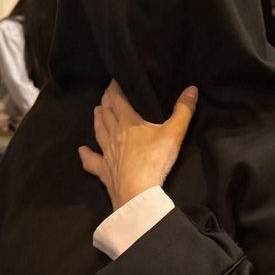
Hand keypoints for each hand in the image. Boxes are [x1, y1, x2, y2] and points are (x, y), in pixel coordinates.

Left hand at [79, 82, 197, 210]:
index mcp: (128, 123)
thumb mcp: (174, 133)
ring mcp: (106, 154)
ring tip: (96, 110)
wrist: (137, 193)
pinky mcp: (103, 171)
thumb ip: (183, 111)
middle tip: (106, 94)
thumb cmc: (154, 161)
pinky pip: (91, 161)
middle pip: (106, 114)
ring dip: (97, 119)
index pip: (118, 101)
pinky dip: (86, 155)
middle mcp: (113, 135)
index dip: (115, 89)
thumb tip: (192, 89)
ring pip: (98, 131)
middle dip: (106, 102)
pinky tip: (82, 150)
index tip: (114, 80)